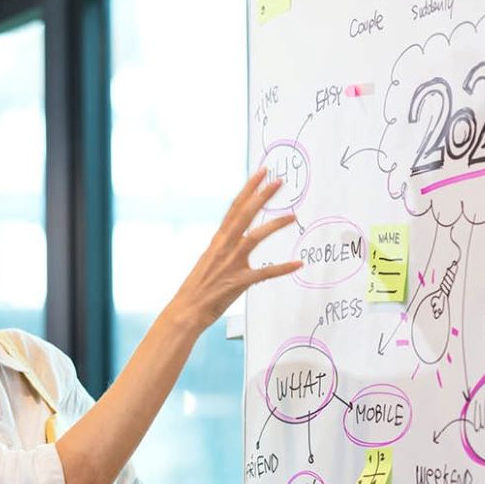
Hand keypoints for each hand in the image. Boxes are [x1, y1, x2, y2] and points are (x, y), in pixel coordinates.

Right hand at [167, 167, 302, 331]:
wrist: (187, 309)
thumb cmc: (198, 288)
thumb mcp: (209, 261)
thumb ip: (223, 249)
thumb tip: (234, 241)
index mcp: (217, 240)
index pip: (234, 207)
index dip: (249, 189)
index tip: (260, 173)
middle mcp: (224, 247)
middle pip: (244, 214)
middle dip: (262, 196)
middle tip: (278, 180)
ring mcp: (231, 263)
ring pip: (255, 237)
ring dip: (275, 224)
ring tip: (293, 215)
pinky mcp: (239, 282)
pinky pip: (265, 273)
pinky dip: (282, 268)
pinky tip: (297, 264)